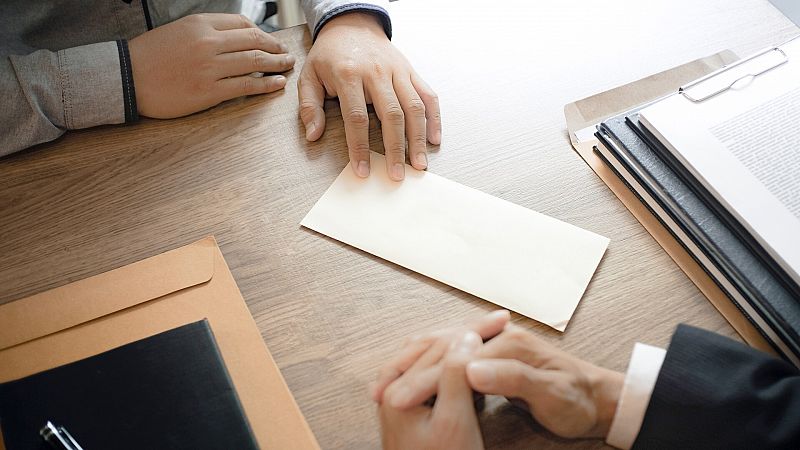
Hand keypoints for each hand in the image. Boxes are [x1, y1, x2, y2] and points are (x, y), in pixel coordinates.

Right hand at [129, 13, 294, 117]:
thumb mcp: (178, 30)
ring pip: (254, 62)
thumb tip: (236, 37)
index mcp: (200, 24)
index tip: (271, 41)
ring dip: (277, 64)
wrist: (127, 77)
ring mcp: (210, 68)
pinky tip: (277, 84)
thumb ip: (206, 31)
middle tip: (286, 53)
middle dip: (275, 47)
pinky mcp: (209, 91)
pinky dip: (266, 85)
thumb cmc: (151, 56)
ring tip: (287, 65)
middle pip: (254, 41)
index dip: (262, 33)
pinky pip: (246, 86)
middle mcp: (208, 43)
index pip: (242, 24)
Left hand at [298, 12, 441, 180]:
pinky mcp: (411, 71)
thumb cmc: (330, 55)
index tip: (363, 171)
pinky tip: (433, 140)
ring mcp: (398, 71)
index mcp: (349, 75)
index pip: (356, 117)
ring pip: (414, 107)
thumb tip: (313, 135)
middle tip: (397, 175)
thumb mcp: (309, 76)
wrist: (352, 25)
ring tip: (419, 164)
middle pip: (391, 115)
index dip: (360, 147)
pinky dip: (434, 118)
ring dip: (418, 138)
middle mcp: (377, 73)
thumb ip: (309, 106)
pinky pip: (427, 96)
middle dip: (396, 149)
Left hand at [371, 310, 509, 404]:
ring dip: (458, 345)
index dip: (477, 330)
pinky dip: (452, 365)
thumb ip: (456, 376)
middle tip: (498, 319)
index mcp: (398, 390)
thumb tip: (467, 338)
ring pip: (432, 359)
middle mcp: (392, 391)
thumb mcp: (453, 421)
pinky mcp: (410, 413)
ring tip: (484, 333)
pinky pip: (433, 377)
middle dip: (468, 331)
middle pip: (434, 347)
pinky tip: (466, 364)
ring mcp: (398, 402)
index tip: (502, 319)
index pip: (442, 346)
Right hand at [379, 314, 624, 439]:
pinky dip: (425, 366)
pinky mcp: (492, 358)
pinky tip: (413, 378)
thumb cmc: (577, 400)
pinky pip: (448, 357)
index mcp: (507, 345)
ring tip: (385, 385)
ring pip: (439, 347)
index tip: (396, 400)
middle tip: (379, 393)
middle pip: (439, 347)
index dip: (421, 381)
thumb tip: (470, 368)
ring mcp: (493, 346)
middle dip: (406, 369)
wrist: (600, 399)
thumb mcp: (551, 394)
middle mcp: (497, 339)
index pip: (451, 361)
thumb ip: (513, 380)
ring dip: (411, 364)